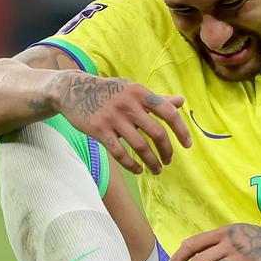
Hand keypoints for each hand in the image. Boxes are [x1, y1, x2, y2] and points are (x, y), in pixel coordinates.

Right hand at [48, 71, 190, 173]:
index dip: (181, 130)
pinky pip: (119, 153)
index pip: (168, 112)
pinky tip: (138, 170)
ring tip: (156, 170)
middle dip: (167, 151)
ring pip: (140, 146)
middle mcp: (129, 104)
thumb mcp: (133, 90)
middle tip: (168, 161)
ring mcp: (113, 117)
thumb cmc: (109, 91)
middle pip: (157, 133)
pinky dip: (131, 165)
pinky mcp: (99, 130)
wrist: (73, 90)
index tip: (187, 145)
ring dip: (151, 162)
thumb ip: (157, 98)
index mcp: (140, 93)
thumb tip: (181, 100)